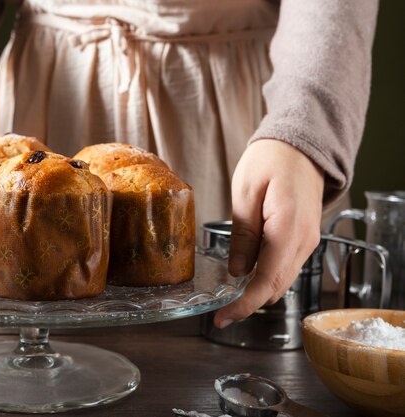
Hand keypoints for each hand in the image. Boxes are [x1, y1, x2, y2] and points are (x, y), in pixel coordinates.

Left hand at [214, 139, 323, 327]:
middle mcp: (304, 240)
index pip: (267, 279)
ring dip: (258, 292)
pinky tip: (246, 276)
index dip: (245, 304)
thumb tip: (237, 272)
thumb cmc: (270, 161)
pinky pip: (286, 267)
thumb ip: (243, 235)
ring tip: (229, 298)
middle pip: (277, 286)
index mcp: (288, 228)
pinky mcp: (304, 239)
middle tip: (220, 312)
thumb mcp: (246, 193)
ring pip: (282, 280)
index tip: (223, 318)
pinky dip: (266, 277)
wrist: (301, 147)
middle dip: (249, 303)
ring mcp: (308, 241)